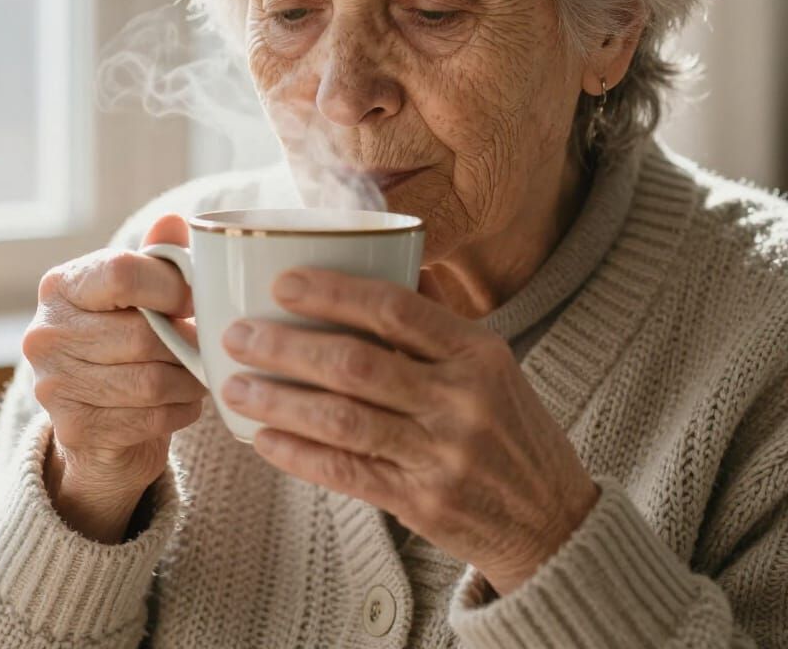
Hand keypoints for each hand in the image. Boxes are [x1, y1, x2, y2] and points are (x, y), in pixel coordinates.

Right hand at [22, 214, 206, 542]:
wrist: (98, 420)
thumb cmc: (124, 339)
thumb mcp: (137, 293)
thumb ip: (156, 259)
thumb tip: (174, 221)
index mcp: (61, 286)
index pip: (122, 273)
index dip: (171, 286)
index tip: (196, 299)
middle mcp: (45, 334)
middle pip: (142, 335)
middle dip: (187, 342)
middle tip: (207, 344)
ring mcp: (54, 386)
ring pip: (151, 381)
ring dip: (189, 380)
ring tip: (199, 372)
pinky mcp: (74, 429)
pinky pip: (150, 418)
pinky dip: (181, 410)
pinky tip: (185, 401)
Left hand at [219, 268, 598, 592]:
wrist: (554, 521)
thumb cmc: (511, 430)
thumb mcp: (493, 367)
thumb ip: (437, 326)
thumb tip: (387, 266)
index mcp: (478, 353)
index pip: (396, 310)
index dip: (333, 293)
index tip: (281, 283)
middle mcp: (462, 400)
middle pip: (358, 365)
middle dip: (287, 348)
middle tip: (237, 335)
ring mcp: (442, 455)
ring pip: (343, 421)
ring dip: (280, 401)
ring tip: (233, 386)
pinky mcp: (423, 503)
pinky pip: (348, 474)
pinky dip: (299, 455)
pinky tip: (263, 439)